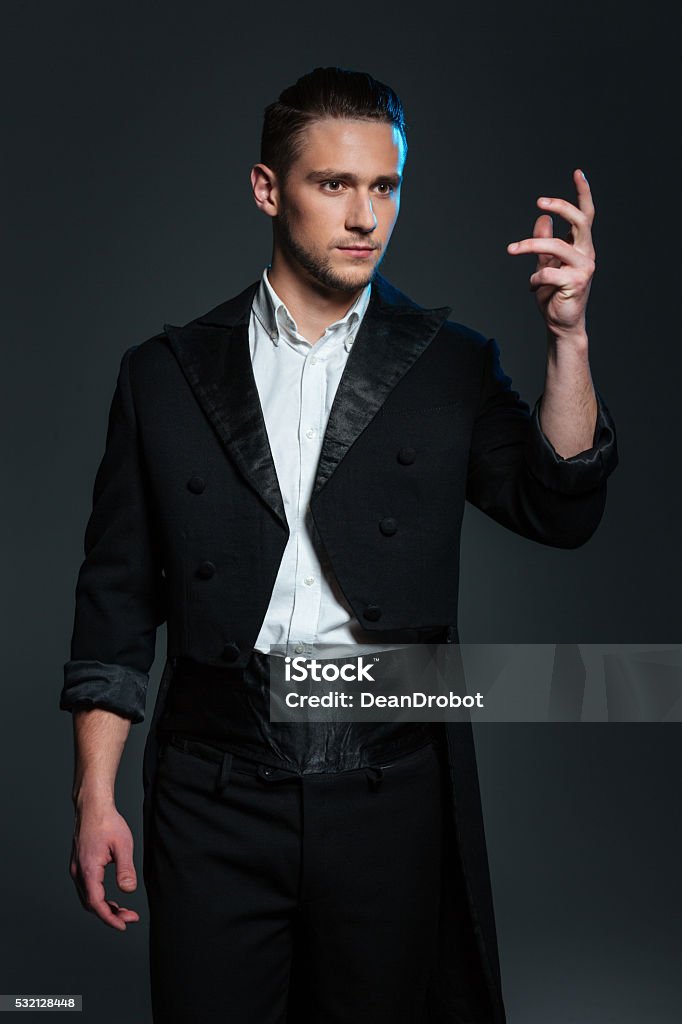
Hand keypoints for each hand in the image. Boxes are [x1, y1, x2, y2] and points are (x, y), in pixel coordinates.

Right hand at [69, 797, 139, 930]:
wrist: (92, 806)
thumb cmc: (107, 822)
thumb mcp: (122, 845)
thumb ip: (125, 869)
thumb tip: (128, 891)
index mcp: (88, 870)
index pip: (96, 904)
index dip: (109, 918)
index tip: (123, 925)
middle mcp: (78, 872)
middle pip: (91, 904)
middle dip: (110, 915)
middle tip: (130, 917)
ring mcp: (77, 869)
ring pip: (87, 898)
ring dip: (104, 907)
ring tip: (123, 911)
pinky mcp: (79, 865)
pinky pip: (87, 889)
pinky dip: (99, 897)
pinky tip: (111, 897)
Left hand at [506, 168, 595, 338]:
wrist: (561, 324)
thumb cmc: (554, 295)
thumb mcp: (546, 264)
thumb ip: (544, 242)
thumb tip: (542, 218)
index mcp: (581, 246)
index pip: (586, 215)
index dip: (583, 193)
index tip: (577, 172)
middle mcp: (586, 254)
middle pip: (579, 221)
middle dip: (561, 206)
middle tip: (539, 201)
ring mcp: (584, 268)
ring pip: (556, 245)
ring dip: (529, 245)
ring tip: (511, 250)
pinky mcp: (576, 283)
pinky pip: (548, 272)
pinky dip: (534, 278)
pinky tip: (532, 287)